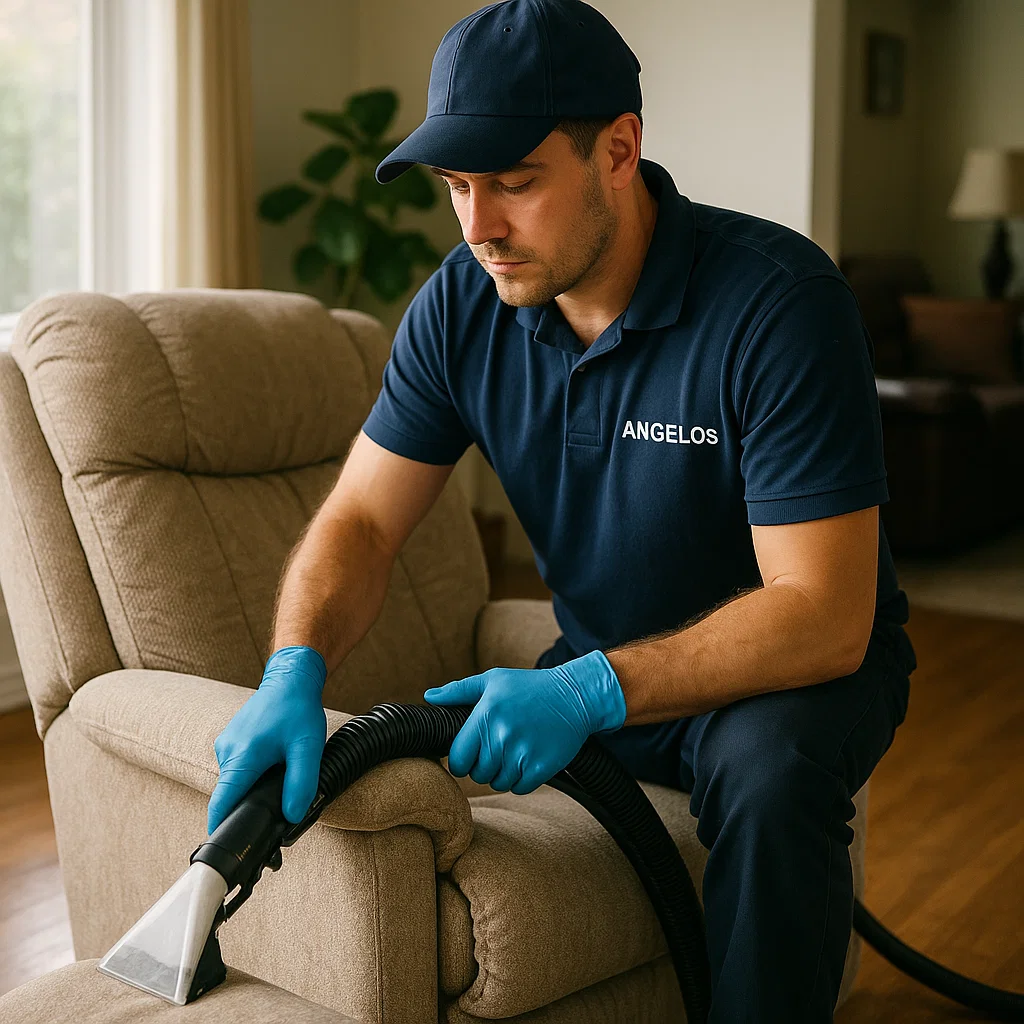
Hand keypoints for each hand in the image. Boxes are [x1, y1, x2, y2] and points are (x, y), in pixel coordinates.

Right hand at [207, 645, 327, 834]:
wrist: (290, 678)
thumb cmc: (298, 709)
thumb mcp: (308, 747)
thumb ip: (301, 784)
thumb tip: (291, 816)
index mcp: (242, 756)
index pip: (222, 802)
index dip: (222, 828)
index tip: (224, 848)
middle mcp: (226, 751)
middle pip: (230, 795)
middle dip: (248, 808)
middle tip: (274, 814)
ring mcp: (225, 745)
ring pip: (235, 781)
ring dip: (251, 789)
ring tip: (278, 782)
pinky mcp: (230, 741)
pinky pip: (237, 768)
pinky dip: (251, 775)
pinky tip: (272, 767)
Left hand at [423, 651, 625, 794]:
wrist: (575, 695)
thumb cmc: (529, 687)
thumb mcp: (493, 680)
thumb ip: (459, 690)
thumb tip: (429, 696)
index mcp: (485, 716)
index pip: (457, 759)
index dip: (461, 760)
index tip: (470, 755)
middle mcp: (502, 736)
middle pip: (477, 774)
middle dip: (483, 766)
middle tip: (497, 750)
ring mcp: (522, 753)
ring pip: (498, 782)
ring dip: (503, 773)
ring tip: (514, 752)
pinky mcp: (542, 767)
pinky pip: (519, 787)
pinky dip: (522, 779)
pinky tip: (528, 759)